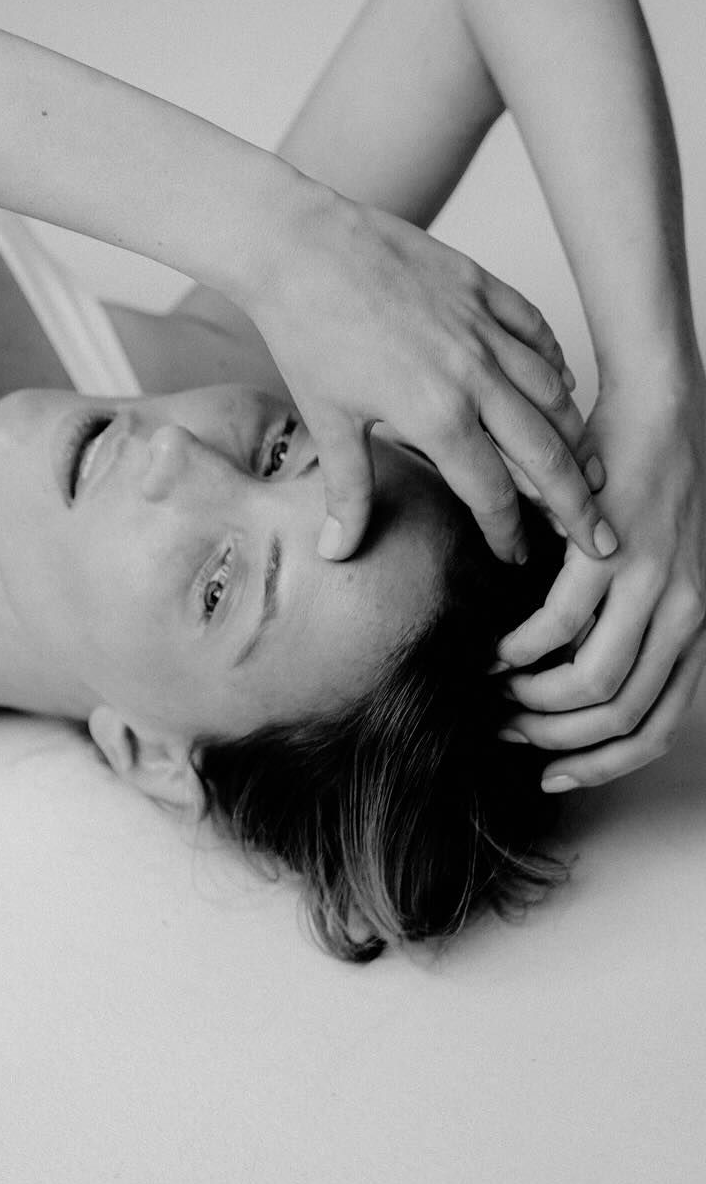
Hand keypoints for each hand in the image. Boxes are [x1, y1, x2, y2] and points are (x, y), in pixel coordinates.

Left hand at [250, 185, 608, 564]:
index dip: (508, 532)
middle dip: (576, 503)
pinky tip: (562, 386)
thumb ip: (347, 491)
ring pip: (554, 392)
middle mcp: (475, 373)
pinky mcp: (482, 286)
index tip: (517, 556)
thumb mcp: (327, 420)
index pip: (493, 492)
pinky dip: (556, 364)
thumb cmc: (306, 333)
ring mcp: (484, 326)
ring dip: (575, 437)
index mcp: (437, 415)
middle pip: (546, 451)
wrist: (299, 246)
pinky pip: (537, 331)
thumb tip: (338, 552)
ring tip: (588, 471)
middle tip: (598, 537)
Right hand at [495, 369, 705, 787]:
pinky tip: (498, 646)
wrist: (662, 409)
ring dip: (534, 701)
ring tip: (498, 688)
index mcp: (701, 626)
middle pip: (622, 719)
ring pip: (591, 684)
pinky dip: (520, 649)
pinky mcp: (609, 553)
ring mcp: (652, 585)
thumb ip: (635, 624)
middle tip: (509, 732)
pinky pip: (556, 627)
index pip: (658, 728)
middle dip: (557, 742)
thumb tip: (576, 681)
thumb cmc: (650, 485)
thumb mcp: (663, 568)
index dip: (602, 765)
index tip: (555, 774)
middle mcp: (687, 614)